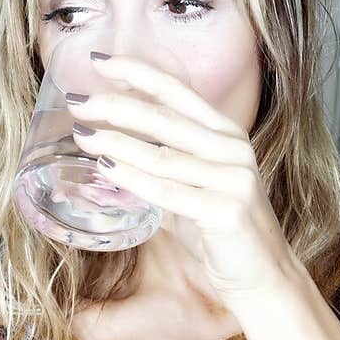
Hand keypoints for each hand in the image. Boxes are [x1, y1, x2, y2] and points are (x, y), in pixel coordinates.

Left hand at [66, 54, 298, 303]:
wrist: (261, 277)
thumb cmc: (221, 235)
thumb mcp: (189, 194)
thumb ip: (157, 175)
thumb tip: (106, 165)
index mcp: (224, 135)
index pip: (177, 92)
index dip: (137, 73)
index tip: (100, 62)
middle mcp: (231, 149)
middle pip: (164, 118)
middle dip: (115, 106)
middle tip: (77, 104)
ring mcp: (232, 177)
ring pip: (162, 154)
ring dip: (116, 142)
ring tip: (83, 137)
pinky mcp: (227, 210)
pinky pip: (168, 192)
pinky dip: (133, 180)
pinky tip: (106, 169)